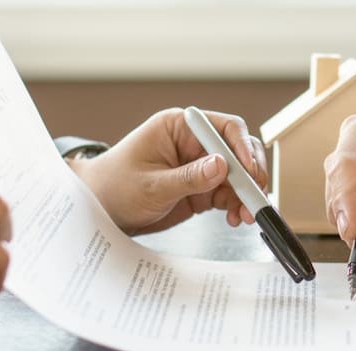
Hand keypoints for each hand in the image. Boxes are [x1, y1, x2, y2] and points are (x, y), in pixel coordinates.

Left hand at [70, 108, 267, 234]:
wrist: (100, 212)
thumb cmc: (114, 188)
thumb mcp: (151, 185)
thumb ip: (188, 177)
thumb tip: (221, 165)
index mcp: (179, 127)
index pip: (223, 128)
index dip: (241, 148)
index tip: (249, 171)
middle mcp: (193, 143)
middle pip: (237, 151)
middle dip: (250, 174)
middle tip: (255, 197)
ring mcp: (199, 166)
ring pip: (237, 175)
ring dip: (246, 194)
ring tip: (246, 215)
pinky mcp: (201, 188)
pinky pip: (228, 193)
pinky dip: (237, 205)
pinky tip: (235, 218)